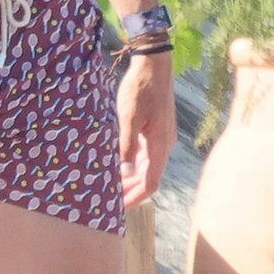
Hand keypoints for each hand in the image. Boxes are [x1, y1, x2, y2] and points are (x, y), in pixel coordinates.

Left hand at [116, 51, 176, 206]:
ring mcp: (160, 136)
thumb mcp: (128, 118)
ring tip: (111, 186)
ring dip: (131, 177)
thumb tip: (126, 173)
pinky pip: (145, 153)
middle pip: (149, 177)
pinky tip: (118, 164)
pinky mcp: (155, 128)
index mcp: (160, 145)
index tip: (119, 208)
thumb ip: (127, 146)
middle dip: (131, 190)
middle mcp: (164, 144)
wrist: (153, 65)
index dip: (135, 197)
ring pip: (147, 166)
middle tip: (109, 201)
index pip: (151, 182)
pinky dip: (133, 163)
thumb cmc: (140, 89)